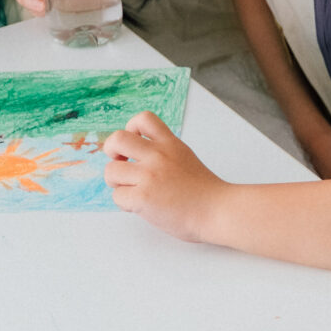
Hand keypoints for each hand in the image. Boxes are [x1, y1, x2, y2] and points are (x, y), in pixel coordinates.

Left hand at [101, 110, 224, 242]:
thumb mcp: (185, 158)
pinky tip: (139, 207)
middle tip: (120, 164)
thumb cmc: (205, 193)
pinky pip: (118, 196)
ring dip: (117, 183)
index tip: (135, 142)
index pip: (143, 118)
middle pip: (117, 139)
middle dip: (111, 151)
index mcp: (170, 144)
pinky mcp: (144, 197)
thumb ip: (164, 155)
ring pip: (111, 171)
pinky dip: (124, 204)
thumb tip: (138, 160)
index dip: (131, 127)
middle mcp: (158, 156)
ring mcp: (150, 176)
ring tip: (131, 191)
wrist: (219, 211)